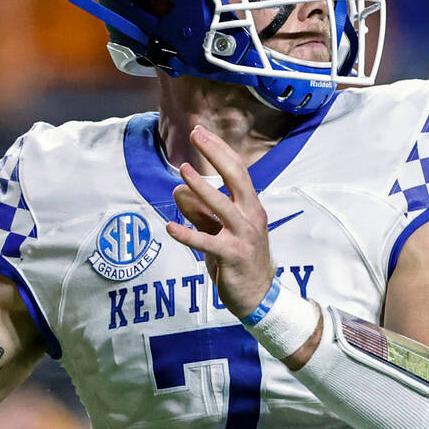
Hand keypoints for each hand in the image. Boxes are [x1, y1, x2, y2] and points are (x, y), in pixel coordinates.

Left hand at [164, 126, 274, 318]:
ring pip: (223, 206)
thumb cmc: (238, 261)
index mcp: (250, 206)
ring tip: (183, 171)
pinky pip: (208, 242)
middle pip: (236, 178)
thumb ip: (200, 212)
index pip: (237, 170)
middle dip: (216, 154)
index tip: (200, 132)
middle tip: (196, 135)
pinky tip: (170, 227)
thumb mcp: (217, 232)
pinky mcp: (234, 256)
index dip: (219, 149)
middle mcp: (251, 216)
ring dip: (202, 188)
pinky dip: (188, 234)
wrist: (258, 296)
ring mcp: (244, 236)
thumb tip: (177, 190)